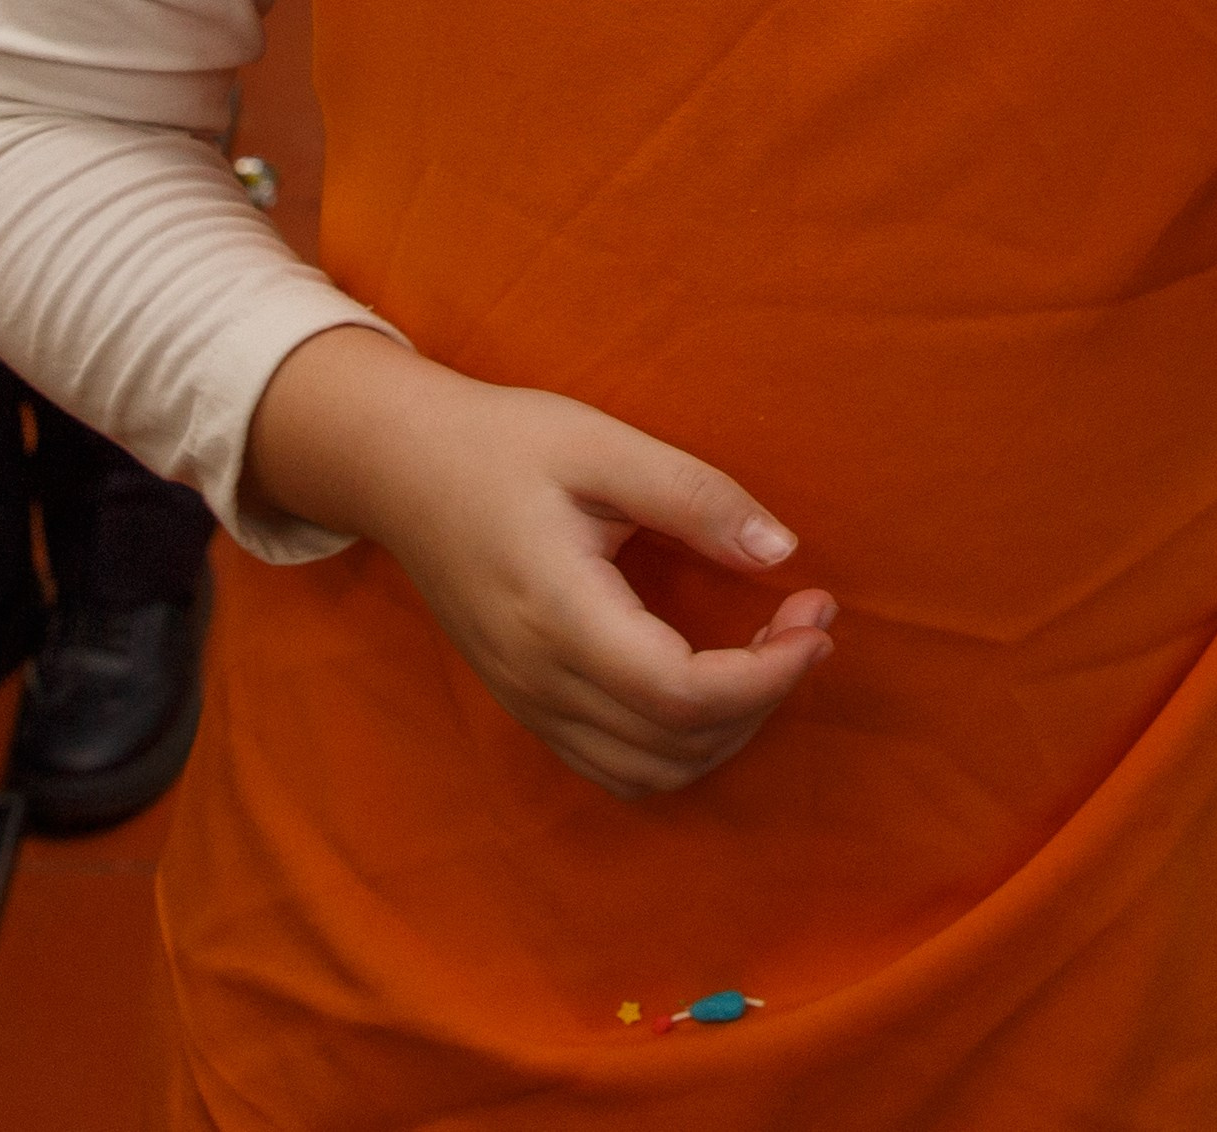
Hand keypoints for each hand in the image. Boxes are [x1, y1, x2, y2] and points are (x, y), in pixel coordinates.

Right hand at [249, 331, 835, 798]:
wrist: (400, 466)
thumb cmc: (500, 443)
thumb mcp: (599, 444)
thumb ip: (693, 496)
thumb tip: (781, 553)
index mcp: (560, 614)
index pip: (684, 695)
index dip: (768, 675)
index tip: (816, 615)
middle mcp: (541, 679)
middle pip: (677, 747)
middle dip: (764, 698)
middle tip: (806, 621)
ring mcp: (528, 702)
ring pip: (650, 773)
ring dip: (727, 731)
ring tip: (767, 652)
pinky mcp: (525, 702)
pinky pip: (615, 764)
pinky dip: (679, 745)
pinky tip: (709, 681)